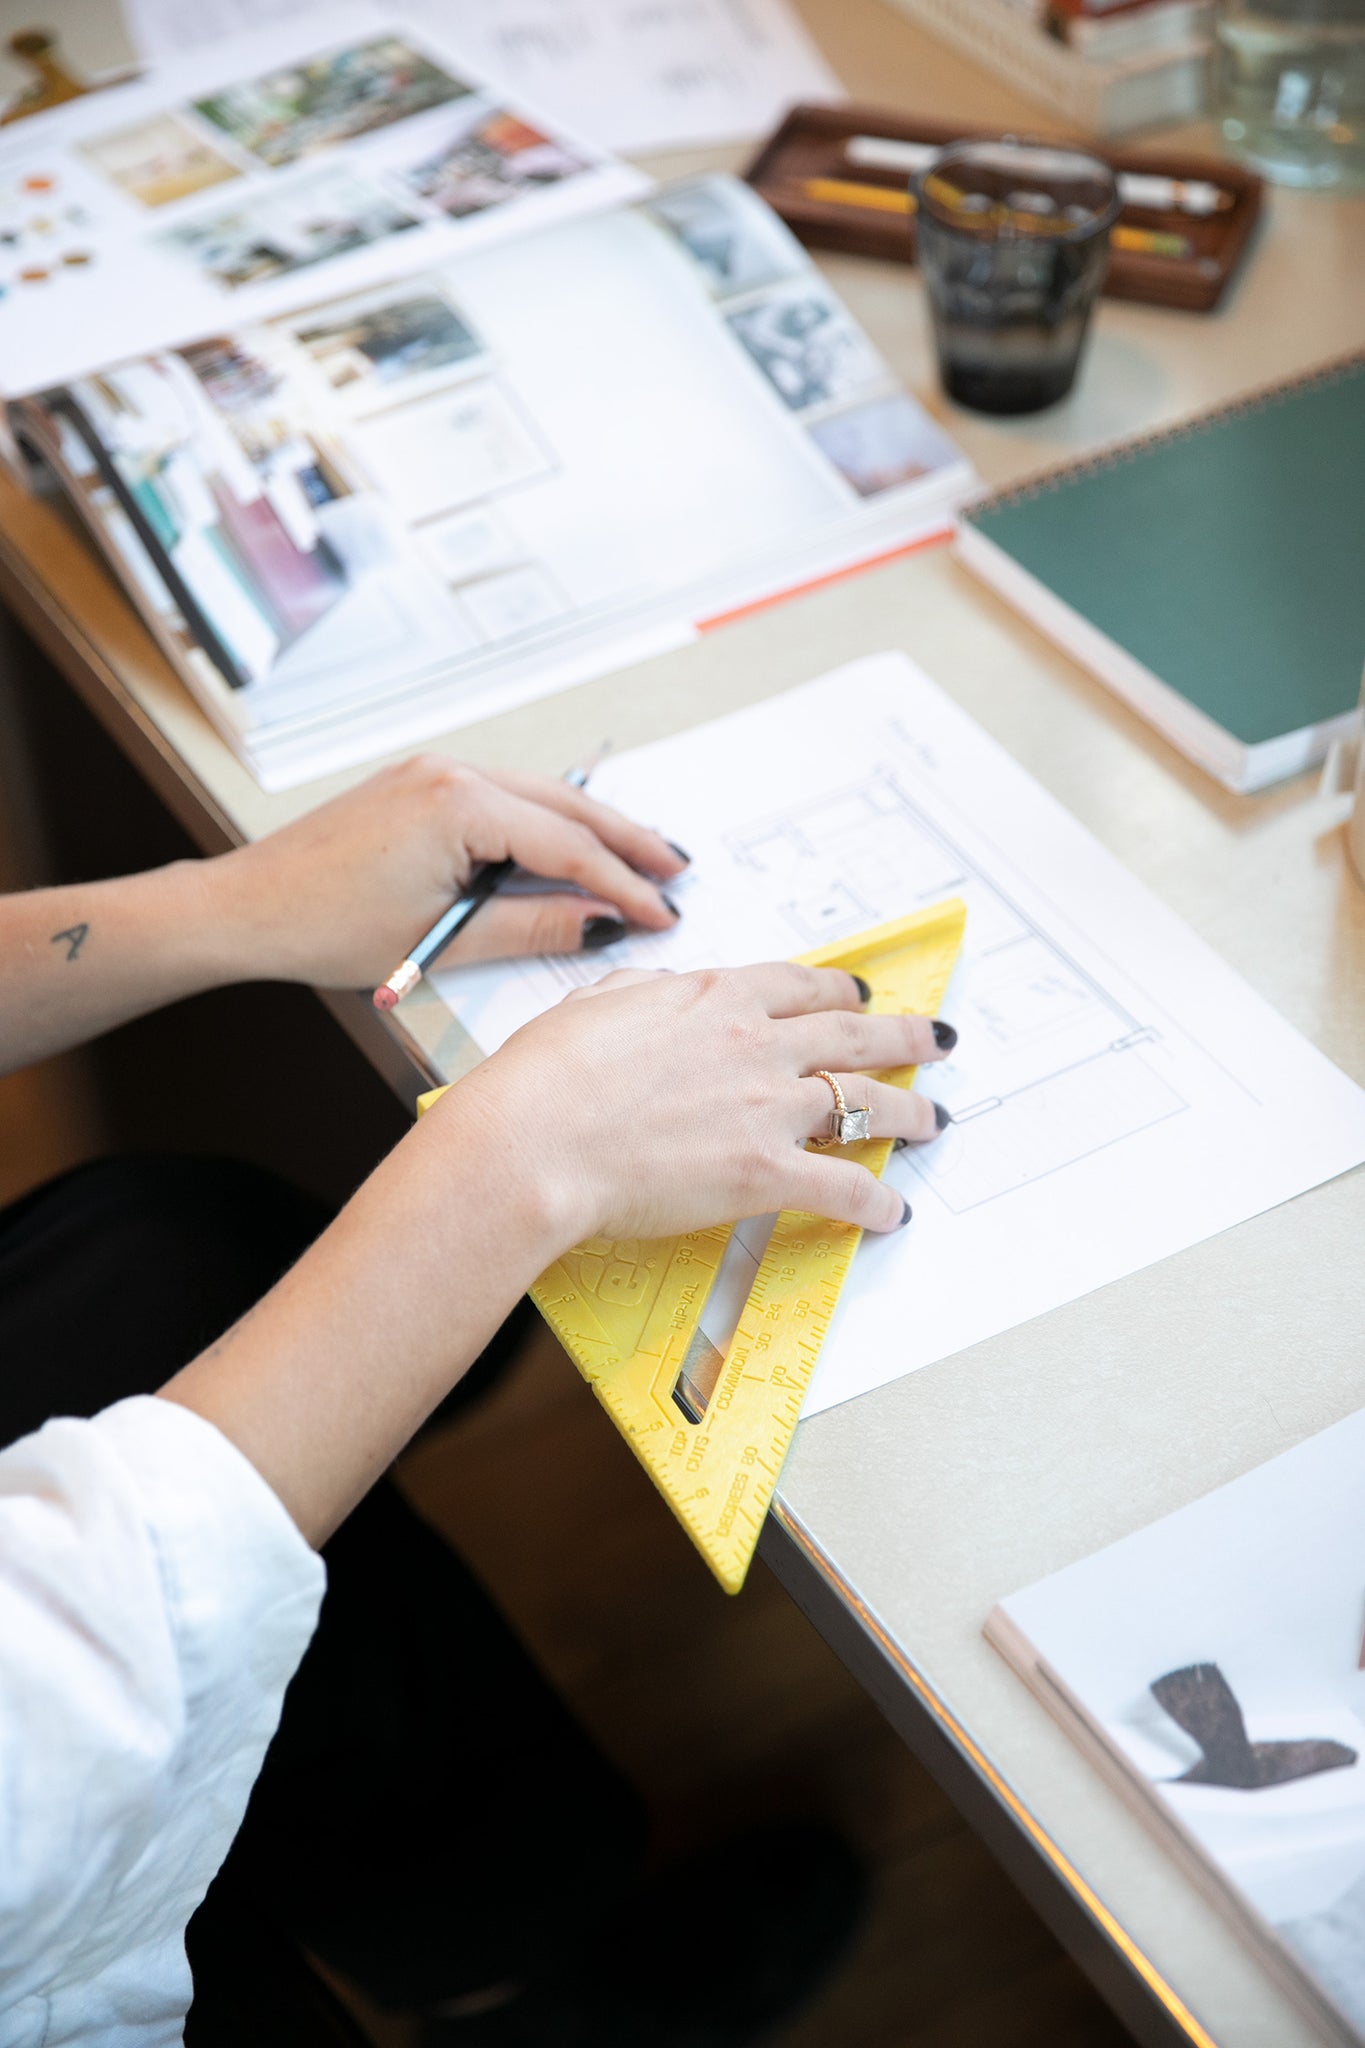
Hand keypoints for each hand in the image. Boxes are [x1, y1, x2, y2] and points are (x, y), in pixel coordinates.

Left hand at [205, 755, 686, 988]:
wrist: (247, 907)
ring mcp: (433, 771)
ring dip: (591, 826)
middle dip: (626, 839)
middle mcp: (450, 772)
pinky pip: (504, 796)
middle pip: (564, 804)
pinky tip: (571, 841)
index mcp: (458, 804)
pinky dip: (546, 821)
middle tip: (677, 869)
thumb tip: (602, 922)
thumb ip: (532, 925)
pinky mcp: (420, 784)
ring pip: (538, 795)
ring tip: (642, 854)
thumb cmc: (326, 925)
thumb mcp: (442, 938)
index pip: (566, 845)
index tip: (663, 912)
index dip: (623, 884)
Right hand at [447, 961, 954, 1246]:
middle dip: (905, 1038)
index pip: (800, 987)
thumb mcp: (595, 1004)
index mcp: (716, 998)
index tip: (861, 997)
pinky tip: (892, 1213)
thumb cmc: (547, 1078)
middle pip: (854, 1036)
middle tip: (935, 1040)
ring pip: (865, 1102)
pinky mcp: (766, 1171)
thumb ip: (645, 992)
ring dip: (908, 1112)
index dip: (840, 992)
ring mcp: (767, 1107)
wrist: (536, 1140)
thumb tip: (666, 990)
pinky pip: (844, 1187)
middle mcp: (756, 1044)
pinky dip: (876, 1203)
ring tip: (933, 1120)